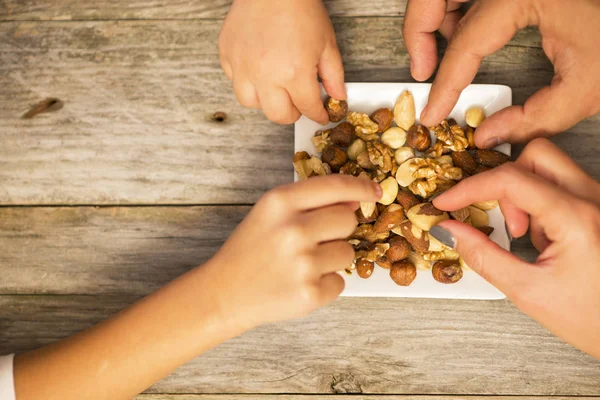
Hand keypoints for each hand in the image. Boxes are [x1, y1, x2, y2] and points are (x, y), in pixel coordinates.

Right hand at [207, 175, 380, 328]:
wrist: (225, 293)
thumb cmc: (250, 249)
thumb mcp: (270, 213)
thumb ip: (309, 201)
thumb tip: (355, 198)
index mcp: (280, 202)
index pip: (335, 186)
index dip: (361, 187)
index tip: (374, 191)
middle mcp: (294, 230)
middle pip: (348, 219)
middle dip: (338, 228)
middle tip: (314, 239)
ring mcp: (303, 264)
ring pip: (348, 252)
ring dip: (331, 258)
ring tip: (302, 264)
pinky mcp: (311, 293)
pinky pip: (340, 281)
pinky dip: (325, 284)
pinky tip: (299, 282)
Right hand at [219, 0, 345, 123]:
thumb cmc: (300, 9)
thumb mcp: (327, 44)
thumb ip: (333, 75)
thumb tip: (337, 97)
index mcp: (294, 73)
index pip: (307, 108)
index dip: (317, 114)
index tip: (319, 115)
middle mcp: (265, 74)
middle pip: (278, 115)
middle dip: (292, 113)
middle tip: (299, 104)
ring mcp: (243, 65)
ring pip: (251, 102)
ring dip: (266, 101)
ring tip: (276, 88)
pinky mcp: (227, 54)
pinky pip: (234, 80)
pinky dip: (246, 80)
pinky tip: (258, 69)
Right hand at [404, 0, 599, 146]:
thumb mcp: (590, 83)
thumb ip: (536, 118)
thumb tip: (489, 135)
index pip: (467, 41)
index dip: (446, 83)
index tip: (432, 114)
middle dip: (419, 32)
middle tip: (420, 72)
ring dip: (435, 19)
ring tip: (439, 57)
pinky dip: (456, 10)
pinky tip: (464, 35)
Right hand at [432, 138, 599, 357]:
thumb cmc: (593, 319)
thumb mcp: (528, 291)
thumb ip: (482, 256)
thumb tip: (449, 230)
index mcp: (578, 218)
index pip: (511, 180)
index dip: (470, 188)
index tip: (446, 203)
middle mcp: (595, 200)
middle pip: (536, 155)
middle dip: (506, 182)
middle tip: (507, 222)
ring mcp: (599, 202)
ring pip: (549, 167)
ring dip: (524, 195)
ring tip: (527, 237)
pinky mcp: (597, 209)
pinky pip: (561, 186)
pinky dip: (540, 204)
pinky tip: (545, 240)